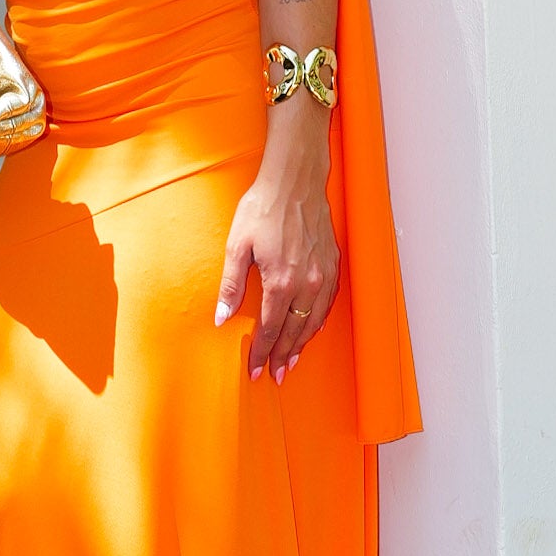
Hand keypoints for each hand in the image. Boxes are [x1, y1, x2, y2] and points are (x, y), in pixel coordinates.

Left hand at [214, 147, 340, 383]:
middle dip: (282, 356)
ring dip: (302, 344)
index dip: (261, 353)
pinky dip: (318, 321)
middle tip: (275, 374)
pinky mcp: (332, 264)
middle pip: (293, 331)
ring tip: (291, 361)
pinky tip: (311, 329)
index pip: (269, 330)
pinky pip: (328, 304)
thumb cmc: (263, 208)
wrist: (294, 181)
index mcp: (280, 282)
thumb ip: (231, 285)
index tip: (255, 370)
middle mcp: (306, 284)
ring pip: (313, 321)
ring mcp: (323, 275)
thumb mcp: (237, 245)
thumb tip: (222, 317)